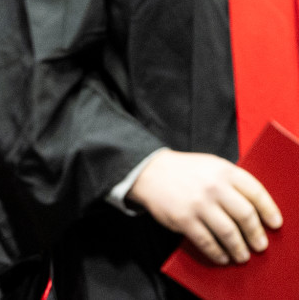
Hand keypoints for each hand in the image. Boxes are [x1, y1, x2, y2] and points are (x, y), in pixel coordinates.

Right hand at [128, 150, 282, 264]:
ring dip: (239, 248)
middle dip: (256, 234)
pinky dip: (217, 253)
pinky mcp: (183, 219)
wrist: (149, 171)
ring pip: (229, 233)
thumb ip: (232, 182)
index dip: (269, 210)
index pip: (256, 192)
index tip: (275, 224)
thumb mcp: (211, 166)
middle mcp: (213, 187)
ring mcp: (198, 204)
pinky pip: (207, 242)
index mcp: (224, 171)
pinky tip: (222, 257)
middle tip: (260, 245)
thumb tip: (257, 210)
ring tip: (243, 256)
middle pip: (246, 216)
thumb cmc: (185, 171)